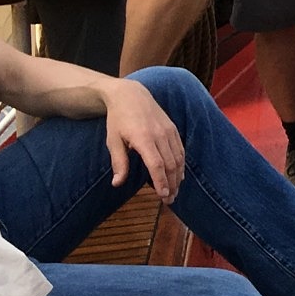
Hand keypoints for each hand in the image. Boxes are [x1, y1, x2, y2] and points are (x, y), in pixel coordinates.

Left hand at [102, 77, 185, 201]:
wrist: (131, 95)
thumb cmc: (118, 119)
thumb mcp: (113, 140)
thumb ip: (118, 162)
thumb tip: (117, 183)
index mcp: (143, 138)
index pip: (157, 164)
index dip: (161, 181)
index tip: (163, 195)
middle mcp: (159, 135)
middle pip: (171, 164)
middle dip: (172, 184)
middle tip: (169, 200)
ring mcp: (169, 131)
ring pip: (178, 158)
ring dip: (178, 177)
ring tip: (175, 191)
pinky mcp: (173, 129)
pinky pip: (180, 150)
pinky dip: (181, 164)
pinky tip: (179, 175)